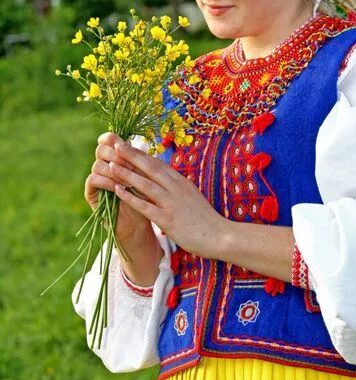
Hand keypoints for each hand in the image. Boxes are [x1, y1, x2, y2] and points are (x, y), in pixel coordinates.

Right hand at [85, 133, 155, 253]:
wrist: (139, 224)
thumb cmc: (146, 199)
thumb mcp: (146, 178)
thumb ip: (140, 162)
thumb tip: (140, 145)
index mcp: (116, 157)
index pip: (108, 140)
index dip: (113, 138)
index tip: (124, 142)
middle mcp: (104, 165)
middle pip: (101, 149)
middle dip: (116, 155)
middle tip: (130, 164)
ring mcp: (96, 178)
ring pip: (97, 164)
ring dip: (114, 170)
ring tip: (127, 179)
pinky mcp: (91, 193)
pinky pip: (93, 180)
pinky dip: (106, 181)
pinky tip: (118, 187)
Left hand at [110, 142, 224, 258]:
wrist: (220, 235)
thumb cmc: (206, 219)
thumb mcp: (192, 196)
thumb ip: (179, 188)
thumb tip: (167, 180)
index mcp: (181, 182)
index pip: (158, 163)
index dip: (141, 153)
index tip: (127, 144)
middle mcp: (176, 188)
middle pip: (150, 167)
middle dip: (131, 155)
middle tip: (115, 144)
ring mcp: (171, 203)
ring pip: (144, 183)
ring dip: (126, 173)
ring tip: (110, 164)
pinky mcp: (167, 219)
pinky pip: (144, 205)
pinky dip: (129, 197)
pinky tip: (117, 190)